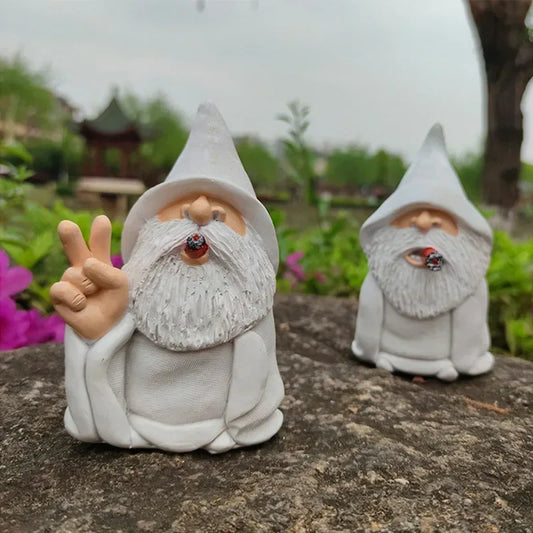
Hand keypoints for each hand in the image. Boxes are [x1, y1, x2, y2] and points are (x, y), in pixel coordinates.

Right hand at [50, 215, 128, 339]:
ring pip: (76, 275)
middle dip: (70, 236)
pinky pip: (64, 289)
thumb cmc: (113, 300)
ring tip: (93, 295)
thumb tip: (86, 265)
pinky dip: (76, 299)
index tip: (102, 219)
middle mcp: (81, 265)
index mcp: (99, 260)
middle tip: (66, 225)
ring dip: (89, 287)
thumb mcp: (120, 284)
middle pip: (74, 246)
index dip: (99, 232)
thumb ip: (107, 272)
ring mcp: (69, 278)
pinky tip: (82, 305)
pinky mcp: (58, 294)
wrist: (106, 325)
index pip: (99, 243)